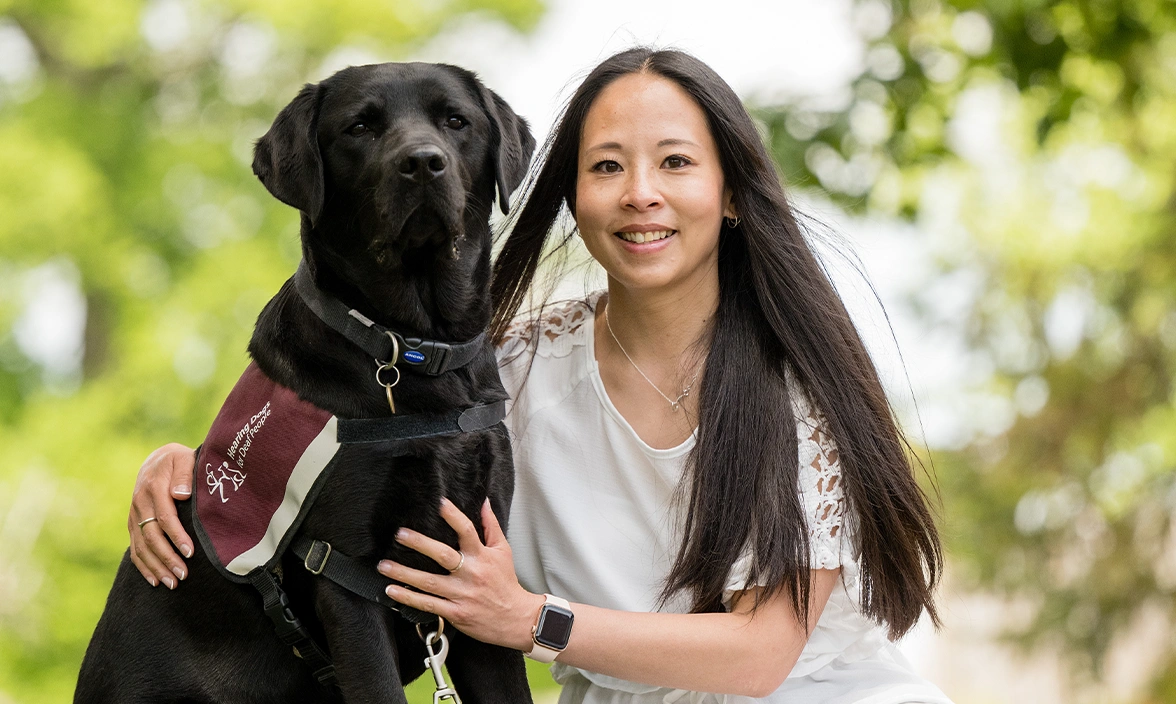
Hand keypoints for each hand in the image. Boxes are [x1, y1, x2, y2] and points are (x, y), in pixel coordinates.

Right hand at [128, 443, 195, 588]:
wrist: (157, 460)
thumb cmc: (178, 460)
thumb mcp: (184, 458)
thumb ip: (184, 474)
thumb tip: (181, 495)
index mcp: (153, 487)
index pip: (165, 517)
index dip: (177, 536)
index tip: (190, 552)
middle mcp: (140, 503)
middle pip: (151, 536)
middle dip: (167, 558)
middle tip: (183, 575)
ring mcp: (134, 515)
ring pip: (141, 546)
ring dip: (156, 566)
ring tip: (172, 584)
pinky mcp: (133, 524)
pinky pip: (134, 548)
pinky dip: (143, 566)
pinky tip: (154, 580)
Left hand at [378, 498, 543, 651]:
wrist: (516, 618)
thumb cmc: (506, 583)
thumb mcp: (503, 551)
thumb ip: (491, 526)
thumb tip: (484, 502)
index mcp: (482, 557)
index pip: (467, 531)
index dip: (454, 516)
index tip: (439, 503)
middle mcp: (470, 574)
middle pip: (443, 555)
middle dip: (420, 544)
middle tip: (400, 534)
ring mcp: (461, 595)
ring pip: (429, 582)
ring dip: (404, 573)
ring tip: (384, 566)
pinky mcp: (455, 613)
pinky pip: (428, 604)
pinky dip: (408, 598)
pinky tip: (392, 590)